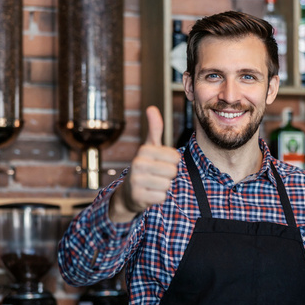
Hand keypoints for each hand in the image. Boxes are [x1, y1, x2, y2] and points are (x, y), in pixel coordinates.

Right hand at [110, 106, 179, 221]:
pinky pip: (162, 196)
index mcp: (144, 150)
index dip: (172, 162)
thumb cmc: (145, 167)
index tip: (161, 163)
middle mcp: (137, 163)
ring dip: (163, 186)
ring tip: (153, 184)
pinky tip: (149, 193)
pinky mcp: (138, 197)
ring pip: (167, 184)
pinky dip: (159, 197)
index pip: (175, 157)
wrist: (129, 192)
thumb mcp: (150, 147)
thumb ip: (154, 129)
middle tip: (156, 175)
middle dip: (168, 175)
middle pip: (173, 171)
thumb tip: (151, 108)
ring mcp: (136, 181)